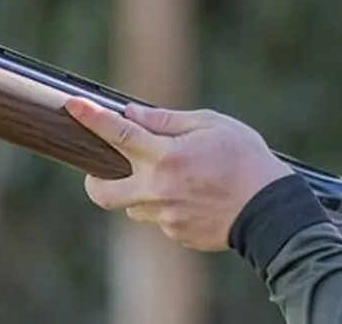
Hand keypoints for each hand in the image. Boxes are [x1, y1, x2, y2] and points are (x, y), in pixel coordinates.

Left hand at [65, 97, 292, 251]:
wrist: (270, 208)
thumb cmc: (246, 159)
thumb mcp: (214, 125)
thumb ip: (170, 121)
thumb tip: (132, 114)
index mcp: (168, 156)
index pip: (117, 134)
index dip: (91, 118)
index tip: (71, 105)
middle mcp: (159, 188)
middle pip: (101, 191)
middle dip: (95, 180)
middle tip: (106, 170)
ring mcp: (165, 216)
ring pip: (134, 206)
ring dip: (144, 192)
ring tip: (179, 182)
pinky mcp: (176, 234)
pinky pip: (161, 220)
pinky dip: (170, 207)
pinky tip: (197, 199)